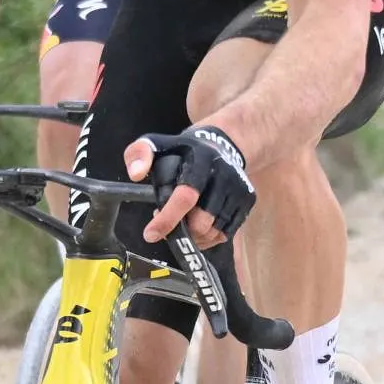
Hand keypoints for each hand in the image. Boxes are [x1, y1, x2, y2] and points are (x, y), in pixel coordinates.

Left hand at [122, 123, 254, 246]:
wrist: (223, 144)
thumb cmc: (184, 150)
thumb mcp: (157, 143)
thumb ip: (139, 154)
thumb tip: (135, 175)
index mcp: (201, 160)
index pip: (186, 195)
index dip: (167, 219)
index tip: (150, 234)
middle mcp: (225, 175)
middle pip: (202, 222)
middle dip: (181, 231)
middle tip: (167, 222)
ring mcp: (239, 190)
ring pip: (214, 232)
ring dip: (193, 237)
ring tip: (182, 223)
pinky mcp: (248, 201)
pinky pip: (226, 234)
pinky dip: (208, 239)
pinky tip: (196, 228)